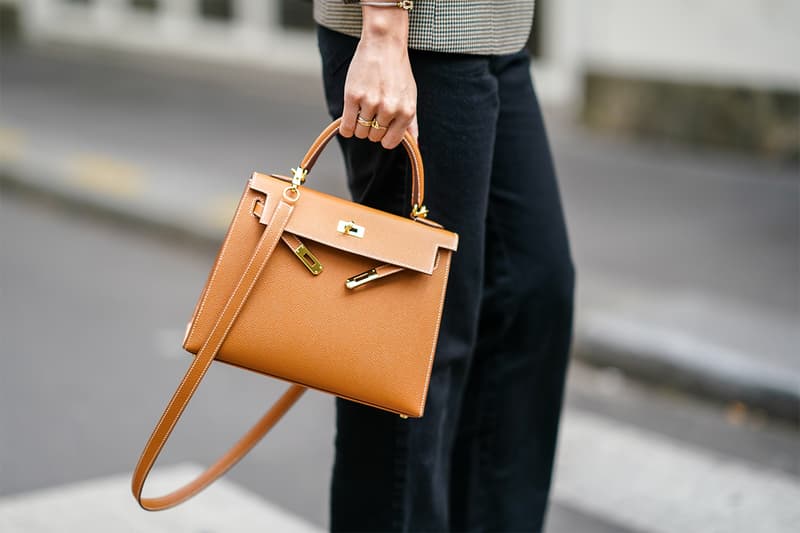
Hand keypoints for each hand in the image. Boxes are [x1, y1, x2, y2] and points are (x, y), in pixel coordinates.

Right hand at [339, 8, 417, 148]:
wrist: (384, 45)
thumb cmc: (398, 71)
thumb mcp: (411, 97)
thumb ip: (411, 123)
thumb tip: (414, 143)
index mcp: (406, 112)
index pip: (389, 142)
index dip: (383, 137)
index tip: (380, 127)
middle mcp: (389, 109)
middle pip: (373, 137)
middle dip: (371, 129)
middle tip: (371, 112)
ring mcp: (370, 103)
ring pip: (360, 132)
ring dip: (358, 125)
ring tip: (361, 110)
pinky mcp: (353, 96)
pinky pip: (346, 126)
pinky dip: (345, 127)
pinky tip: (348, 121)